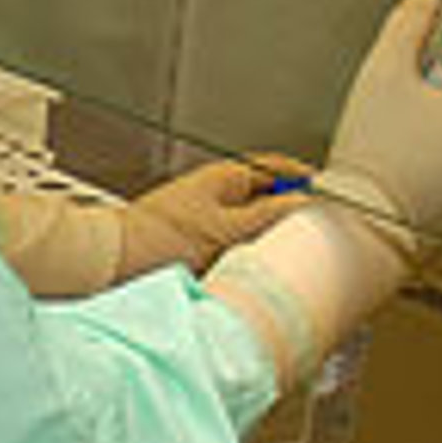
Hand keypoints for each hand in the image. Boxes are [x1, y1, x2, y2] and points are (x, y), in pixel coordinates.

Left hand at [118, 154, 314, 279]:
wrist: (116, 263)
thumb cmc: (158, 237)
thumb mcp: (224, 227)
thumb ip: (266, 215)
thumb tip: (302, 204)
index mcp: (222, 178)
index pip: (273, 169)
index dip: (301, 179)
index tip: (325, 193)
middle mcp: (216, 196)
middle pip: (267, 200)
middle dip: (290, 215)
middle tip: (313, 231)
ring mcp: (207, 222)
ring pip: (253, 227)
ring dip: (269, 240)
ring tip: (289, 257)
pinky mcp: (200, 248)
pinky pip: (237, 249)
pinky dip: (251, 258)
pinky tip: (258, 273)